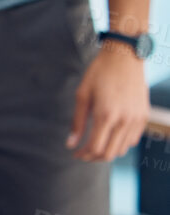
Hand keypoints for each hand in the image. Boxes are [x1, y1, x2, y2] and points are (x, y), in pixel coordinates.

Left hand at [67, 42, 149, 160]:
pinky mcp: (144, 117)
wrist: (124, 58)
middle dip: (93, 157)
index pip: (95, 147)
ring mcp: (137, 120)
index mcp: (106, 115)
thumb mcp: (82, 95)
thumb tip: (70, 144)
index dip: (83, 154)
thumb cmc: (99, 73)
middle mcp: (124, 120)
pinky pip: (132, 139)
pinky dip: (120, 143)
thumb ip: (77, 122)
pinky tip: (109, 136)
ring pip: (122, 149)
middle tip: (83, 153)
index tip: (74, 153)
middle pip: (109, 153)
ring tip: (94, 145)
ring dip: (107, 151)